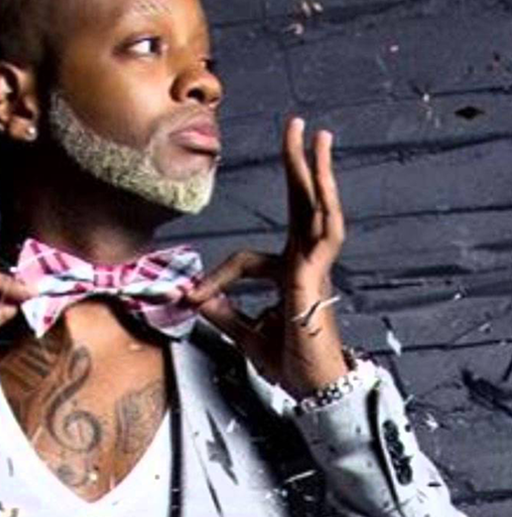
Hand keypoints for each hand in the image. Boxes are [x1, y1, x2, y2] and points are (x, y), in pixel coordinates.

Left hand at [187, 117, 347, 397]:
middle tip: (298, 127)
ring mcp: (315, 269)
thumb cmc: (289, 363)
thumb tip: (193, 298)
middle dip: (298, 167)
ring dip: (317, 172)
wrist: (313, 389)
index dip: (216, 279)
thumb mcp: (245, 333)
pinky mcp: (317, 277)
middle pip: (303, 205)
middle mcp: (306, 264)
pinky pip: (323, 236)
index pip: (247, 260)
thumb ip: (223, 313)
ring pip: (320, 210)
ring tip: (317, 136)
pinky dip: (325, 206)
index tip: (191, 299)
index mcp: (289, 275)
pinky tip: (323, 180)